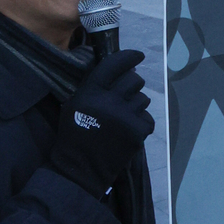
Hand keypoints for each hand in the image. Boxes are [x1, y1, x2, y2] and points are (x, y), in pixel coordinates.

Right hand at [48, 50, 153, 196]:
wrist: (80, 168)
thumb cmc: (75, 134)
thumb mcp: (75, 104)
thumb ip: (94, 86)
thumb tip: (122, 69)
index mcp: (90, 93)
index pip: (114, 64)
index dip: (129, 56)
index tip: (138, 55)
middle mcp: (109, 102)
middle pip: (134, 80)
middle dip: (131, 85)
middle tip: (124, 96)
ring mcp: (125, 117)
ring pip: (143, 99)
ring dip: (135, 105)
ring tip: (121, 118)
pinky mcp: (137, 132)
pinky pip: (148, 118)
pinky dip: (140, 123)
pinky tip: (127, 130)